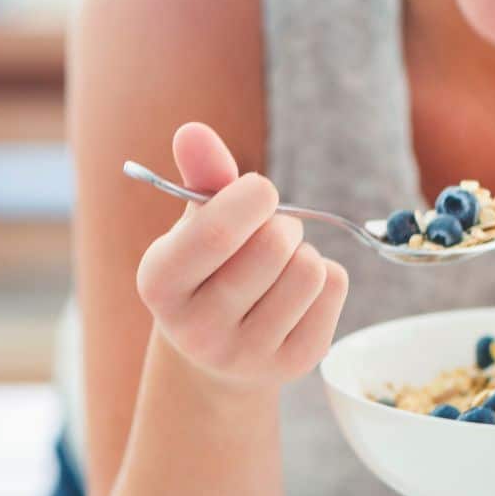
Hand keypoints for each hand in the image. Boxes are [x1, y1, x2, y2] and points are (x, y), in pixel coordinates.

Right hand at [135, 123, 349, 389]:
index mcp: (160, 285)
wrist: (218, 353)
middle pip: (273, 247)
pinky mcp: (294, 364)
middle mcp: (197, 330)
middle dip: (281, 223)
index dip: (252, 196)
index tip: (259, 191)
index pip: (217, 232)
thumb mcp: (194, 224)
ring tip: (280, 263)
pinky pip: (335, 289)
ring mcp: (247, 355)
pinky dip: (326, 275)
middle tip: (269, 232)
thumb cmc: (208, 269)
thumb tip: (192, 131)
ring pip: (309, 269)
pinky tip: (297, 291)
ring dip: (304, 250)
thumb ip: (199, 176)